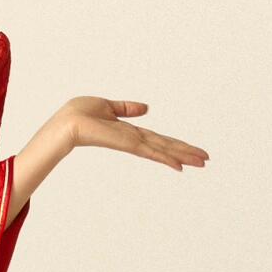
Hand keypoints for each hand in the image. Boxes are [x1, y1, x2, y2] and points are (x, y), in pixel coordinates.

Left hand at [60, 98, 209, 170]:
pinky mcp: (126, 144)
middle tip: (206, 160)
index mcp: (129, 132)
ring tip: (201, 163)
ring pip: (163, 150)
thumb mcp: (106, 105)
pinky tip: (179, 165)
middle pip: (165, 146)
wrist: (65, 123)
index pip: (158, 139)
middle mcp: (134, 139)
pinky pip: (150, 151)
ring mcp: (131, 143)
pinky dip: (165, 158)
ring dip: (183, 156)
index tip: (192, 150)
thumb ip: (126, 108)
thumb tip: (147, 108)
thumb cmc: (78, 114)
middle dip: (186, 152)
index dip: (176, 144)